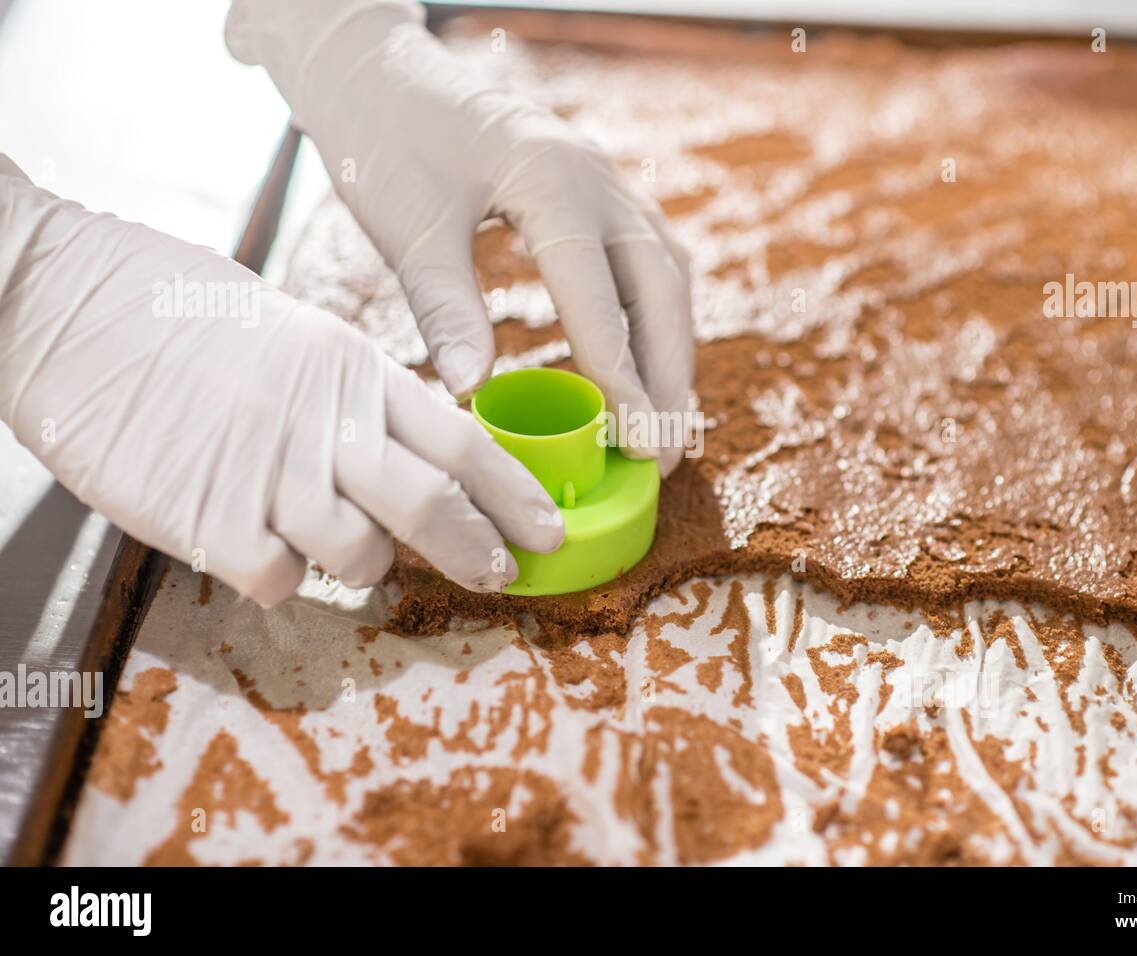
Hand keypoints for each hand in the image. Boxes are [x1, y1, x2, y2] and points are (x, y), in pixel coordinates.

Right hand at [0, 158, 562, 604]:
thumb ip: (347, 392)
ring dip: (363, 564)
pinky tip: (256, 547)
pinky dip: (280, 577)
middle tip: (502, 575)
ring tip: (330, 540)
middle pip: (432, 506)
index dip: (514, 494)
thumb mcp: (286, 328)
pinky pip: (278, 580)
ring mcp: (265, 473)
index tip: (548, 530)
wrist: (54, 297)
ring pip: (361, 557)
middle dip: (479, 551)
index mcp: (348, 367)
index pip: (461, 442)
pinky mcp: (204, 518)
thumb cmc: (167, 304)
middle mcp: (322, 422)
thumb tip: (398, 447)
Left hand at [227, 0, 694, 474]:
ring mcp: (606, 182)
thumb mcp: (407, 224)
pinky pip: (651, 259)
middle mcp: (598, 179)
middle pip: (662, 287)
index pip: (602, 294)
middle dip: (668, 374)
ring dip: (672, 350)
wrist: (384, 75)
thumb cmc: (387, 141)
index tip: (637, 440)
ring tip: (666, 423)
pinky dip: (657, 318)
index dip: (622, 374)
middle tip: (665, 452)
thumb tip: (472, 390)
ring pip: (668, 274)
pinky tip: (647, 362)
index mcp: (553, 181)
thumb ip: (444, 305)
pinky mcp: (598, 192)